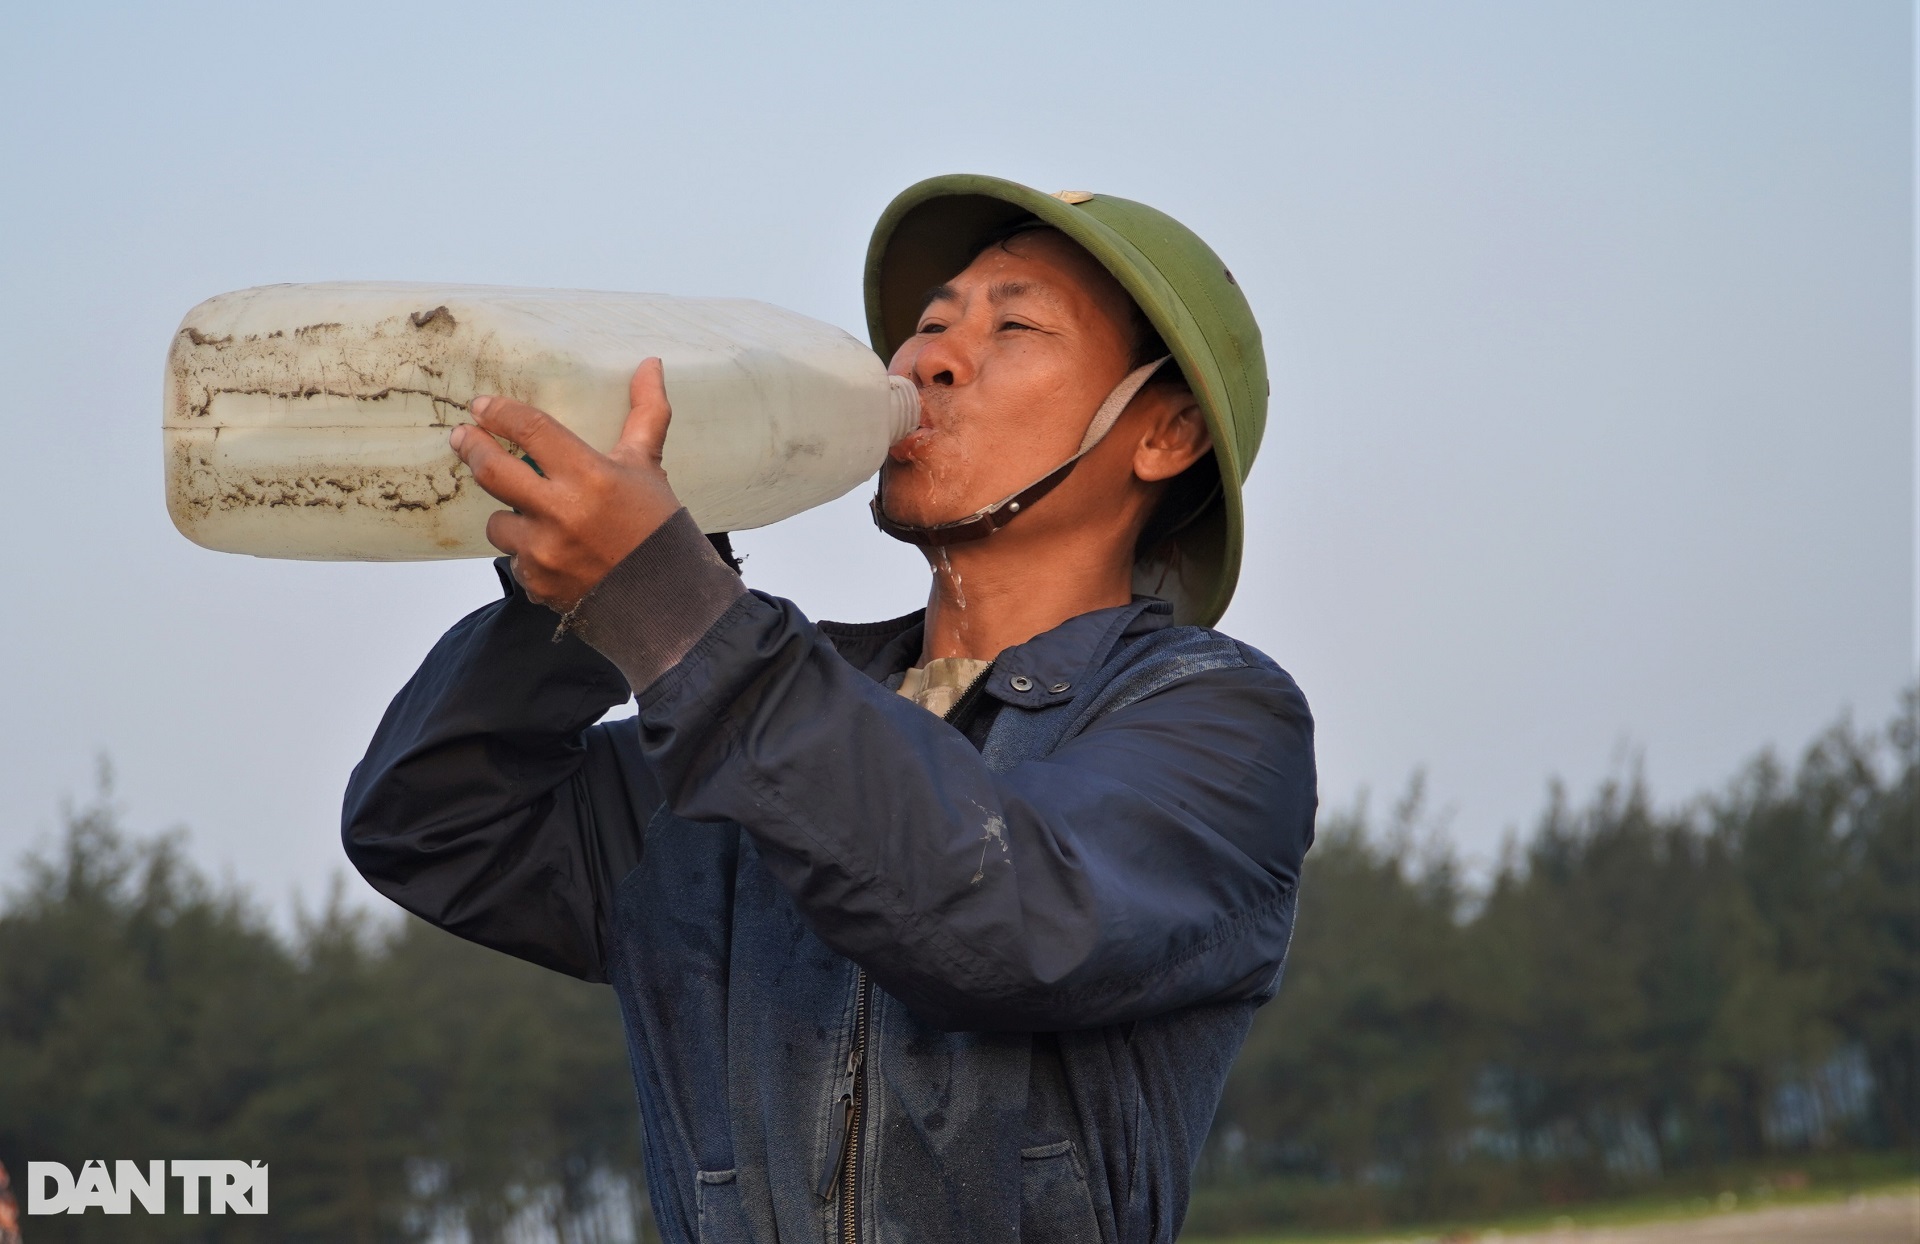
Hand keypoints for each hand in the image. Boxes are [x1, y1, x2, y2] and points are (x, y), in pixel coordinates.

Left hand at [451, 359, 680, 610]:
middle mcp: (562, 512)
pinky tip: (555, 555)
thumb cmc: (657, 527)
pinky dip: (528, 555)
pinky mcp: (538, 583)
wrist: (667, 600)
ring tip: (534, 518)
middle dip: (472, 449)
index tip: (483, 407)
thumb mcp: (648, 467)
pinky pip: (514, 561)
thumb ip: (645, 414)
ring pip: (498, 522)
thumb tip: (651, 364)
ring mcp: (545, 552)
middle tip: (461, 437)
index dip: (500, 414)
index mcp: (590, 476)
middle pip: (493, 471)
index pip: (530, 429)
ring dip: (510, 516)